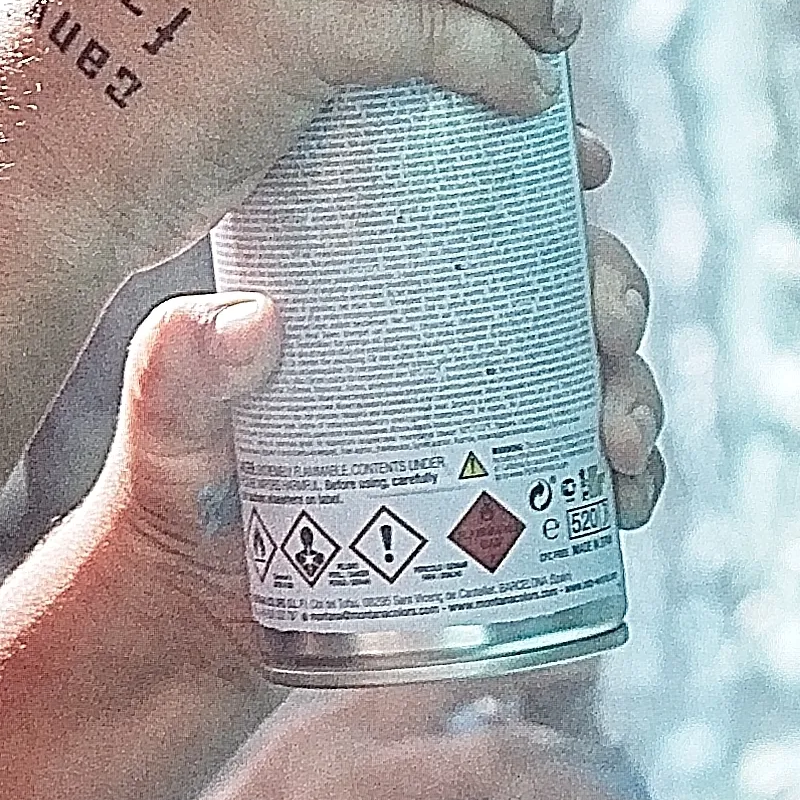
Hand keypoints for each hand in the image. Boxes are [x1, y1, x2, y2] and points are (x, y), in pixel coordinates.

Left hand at [82, 150, 663, 677]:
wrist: (195, 635)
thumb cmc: (173, 506)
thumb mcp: (165, 435)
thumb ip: (178, 380)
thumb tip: (249, 320)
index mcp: (372, 290)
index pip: (468, 204)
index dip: (544, 170)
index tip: (583, 164)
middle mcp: (442, 344)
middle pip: (559, 283)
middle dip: (613, 288)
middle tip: (607, 324)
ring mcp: (482, 424)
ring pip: (595, 377)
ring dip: (635, 388)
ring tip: (618, 438)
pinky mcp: (503, 508)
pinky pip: (592, 483)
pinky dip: (631, 484)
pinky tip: (627, 500)